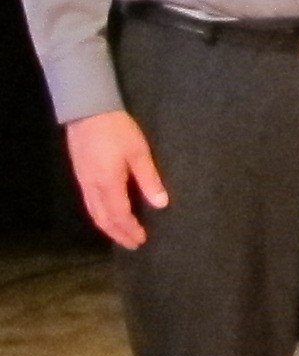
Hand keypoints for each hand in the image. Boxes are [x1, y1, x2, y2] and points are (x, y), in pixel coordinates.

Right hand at [65, 110, 166, 248]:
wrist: (87, 110)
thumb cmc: (117, 130)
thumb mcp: (139, 152)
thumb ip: (149, 179)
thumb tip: (161, 204)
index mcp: (108, 183)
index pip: (119, 215)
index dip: (130, 229)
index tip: (142, 240)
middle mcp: (92, 186)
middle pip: (103, 219)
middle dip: (118, 234)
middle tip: (133, 245)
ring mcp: (83, 181)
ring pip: (94, 212)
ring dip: (108, 227)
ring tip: (122, 235)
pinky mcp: (80, 175)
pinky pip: (89, 203)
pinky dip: (100, 215)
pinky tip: (108, 215)